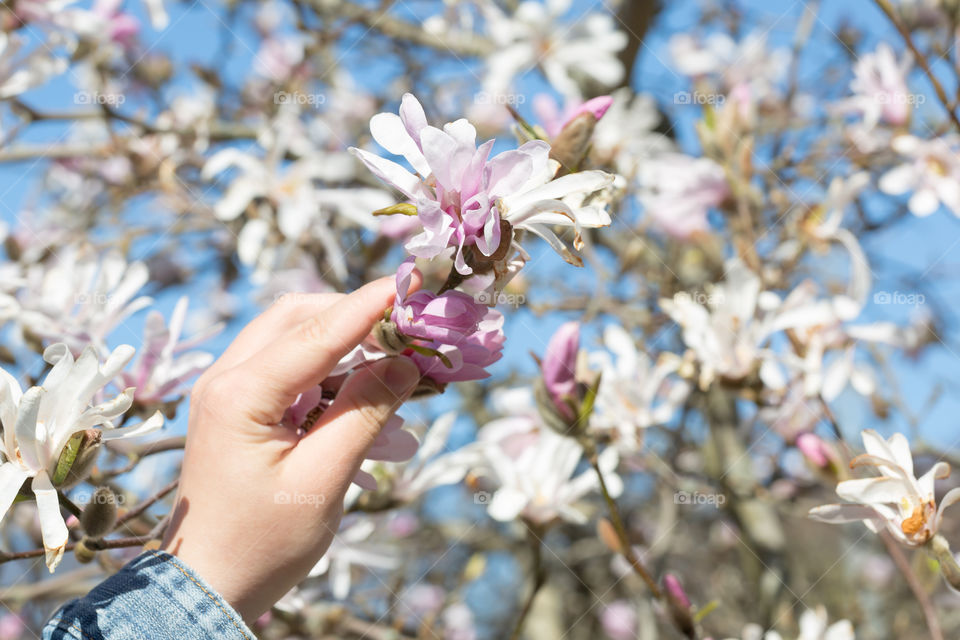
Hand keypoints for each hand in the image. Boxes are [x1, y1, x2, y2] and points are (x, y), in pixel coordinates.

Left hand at [160, 276, 420, 621]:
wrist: (207, 585)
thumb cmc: (261, 543)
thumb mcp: (322, 480)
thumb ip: (364, 414)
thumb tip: (405, 364)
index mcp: (239, 395)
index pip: (317, 332)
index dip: (370, 305)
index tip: (413, 284)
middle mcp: (225, 379)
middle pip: (298, 318)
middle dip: (355, 314)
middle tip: (408, 325)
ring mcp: (227, 391)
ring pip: (291, 337)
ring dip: (343, 338)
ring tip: (394, 355)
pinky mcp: (237, 407)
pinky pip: (287, 366)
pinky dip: (328, 366)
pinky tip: (363, 386)